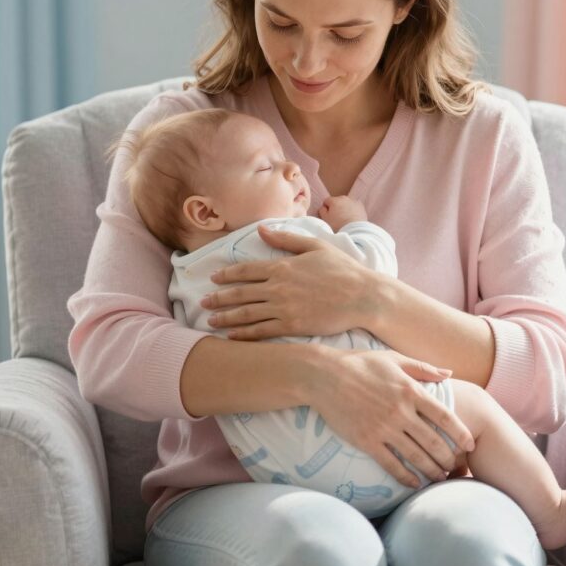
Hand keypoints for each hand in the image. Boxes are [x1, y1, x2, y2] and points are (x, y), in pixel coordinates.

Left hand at [201, 226, 380, 338]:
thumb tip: (261, 229)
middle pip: (240, 292)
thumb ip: (286, 239)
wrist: (363, 296)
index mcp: (282, 266)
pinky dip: (243, 334)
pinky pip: (261, 331)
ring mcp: (283, 308)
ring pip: (246, 313)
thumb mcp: (315, 246)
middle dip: (219, 297)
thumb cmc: (343, 270)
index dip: (227, 274)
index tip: (213, 277)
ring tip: (211, 320)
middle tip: (202, 302)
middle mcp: (278, 287)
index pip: (246, 270)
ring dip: (226, 317)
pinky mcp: (291, 326)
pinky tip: (232, 337)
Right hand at [305, 346, 475, 487]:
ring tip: (441, 478)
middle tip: (456, 467)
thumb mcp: (394, 358)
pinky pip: (392, 465)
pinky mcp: (367, 441)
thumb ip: (423, 368)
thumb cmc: (360, 363)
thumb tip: (450, 374)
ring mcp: (384, 428)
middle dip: (449, 458)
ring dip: (432, 471)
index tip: (470, 445)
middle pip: (434, 442)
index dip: (461, 433)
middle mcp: (401, 412)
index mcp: (411, 391)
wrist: (324, 376)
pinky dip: (406, 477)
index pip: (445, 417)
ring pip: (416, 457)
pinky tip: (415, 483)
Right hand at [319, 195, 366, 230]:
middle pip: (337, 201)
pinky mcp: (361, 206)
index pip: (326, 201)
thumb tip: (323, 207)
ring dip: (345, 208)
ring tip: (345, 219)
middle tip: (336, 218)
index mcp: (334, 200)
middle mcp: (344, 198)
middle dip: (336, 207)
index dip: (326, 208)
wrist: (355, 230)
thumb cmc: (338, 226)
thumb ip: (322, 211)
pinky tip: (352, 218)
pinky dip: (353, 210)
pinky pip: (354, 206)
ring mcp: (353, 201)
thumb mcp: (325, 219)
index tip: (328, 216)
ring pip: (346, 203)